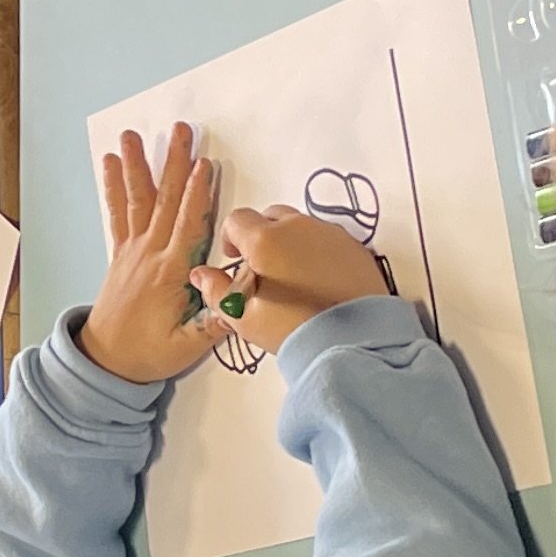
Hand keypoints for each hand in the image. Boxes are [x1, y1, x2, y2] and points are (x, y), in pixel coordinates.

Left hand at [78, 124, 233, 383]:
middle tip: (181, 130)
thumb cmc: (149, 354)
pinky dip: (115, 187)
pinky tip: (112, 163)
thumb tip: (244, 300)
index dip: (197, 195)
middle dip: (174, 164)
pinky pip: (118, 213)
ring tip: (131, 134)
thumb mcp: (186, 346)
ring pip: (139, 200)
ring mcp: (132, 250)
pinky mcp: (121, 253)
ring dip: (139, 165)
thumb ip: (214, 322)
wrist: (105, 362)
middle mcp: (149, 254)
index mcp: (170, 273)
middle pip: (165, 201)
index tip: (205, 164)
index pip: (187, 226)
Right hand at [205, 201, 395, 356]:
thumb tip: (200, 274)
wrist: (353, 339)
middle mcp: (298, 226)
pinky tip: (320, 280)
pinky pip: (328, 239)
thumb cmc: (291, 328)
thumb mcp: (244, 316)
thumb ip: (217, 291)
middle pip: (271, 216)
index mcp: (264, 239)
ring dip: (291, 241)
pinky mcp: (355, 247)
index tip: (235, 259)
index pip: (237, 220)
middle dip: (261, 235)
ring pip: (302, 225)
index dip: (231, 238)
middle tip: (263, 268)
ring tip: (293, 276)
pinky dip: (319, 251)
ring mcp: (330, 233)